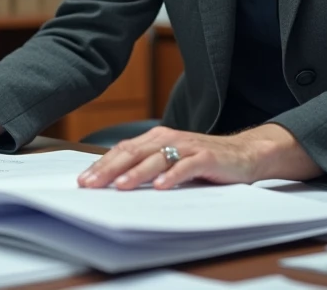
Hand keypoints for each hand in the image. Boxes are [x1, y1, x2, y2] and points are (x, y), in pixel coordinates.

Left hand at [76, 124, 319, 190]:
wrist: (243, 153)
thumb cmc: (202, 159)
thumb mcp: (170, 160)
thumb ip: (147, 166)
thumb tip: (112, 181)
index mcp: (155, 138)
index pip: (122, 151)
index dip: (102, 165)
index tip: (83, 180)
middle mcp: (168, 138)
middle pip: (133, 153)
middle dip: (109, 169)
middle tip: (91, 184)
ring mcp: (187, 147)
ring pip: (156, 159)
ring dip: (137, 173)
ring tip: (120, 186)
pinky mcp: (206, 157)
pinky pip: (186, 167)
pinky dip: (172, 176)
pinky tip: (160, 187)